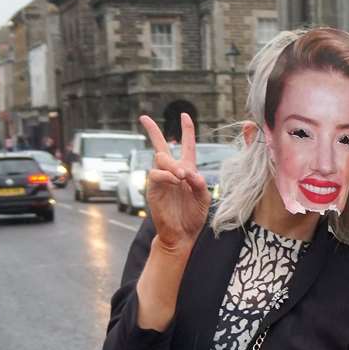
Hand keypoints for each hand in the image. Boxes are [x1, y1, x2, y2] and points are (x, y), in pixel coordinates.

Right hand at [139, 113, 209, 253]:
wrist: (182, 234)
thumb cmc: (193, 217)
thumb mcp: (204, 199)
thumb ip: (200, 185)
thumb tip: (190, 174)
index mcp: (187, 171)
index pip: (187, 146)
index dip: (186, 130)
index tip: (184, 114)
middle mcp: (172, 171)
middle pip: (161, 145)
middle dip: (153, 131)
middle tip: (145, 119)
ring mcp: (161, 179)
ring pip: (161, 158)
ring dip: (172, 164)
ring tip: (182, 176)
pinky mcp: (153, 189)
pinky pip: (156, 174)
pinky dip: (166, 175)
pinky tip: (175, 180)